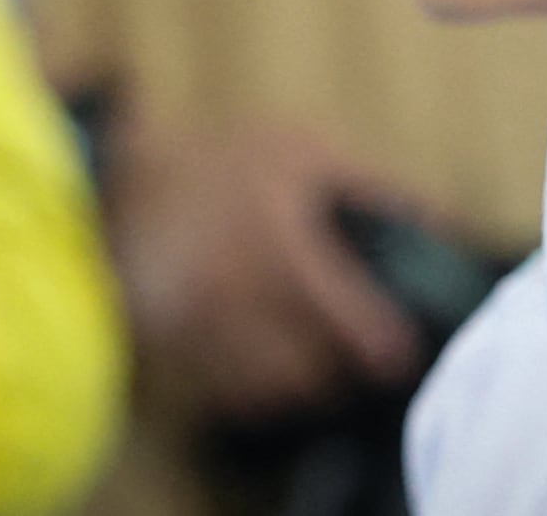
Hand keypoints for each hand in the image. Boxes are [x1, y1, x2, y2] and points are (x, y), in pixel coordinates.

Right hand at [107, 119, 420, 420]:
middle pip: (313, 367)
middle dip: (341, 364)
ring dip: (302, 381)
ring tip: (316, 358)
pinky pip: (229, 394)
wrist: (119, 184)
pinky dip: (258, 388)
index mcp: (278, 246)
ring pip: (272, 390)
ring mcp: (198, 330)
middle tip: (358, 353)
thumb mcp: (299, 152)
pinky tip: (268, 360)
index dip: (382, 343)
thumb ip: (366, 189)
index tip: (400, 353)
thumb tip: (428, 223)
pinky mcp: (171, 352)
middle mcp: (236, 296)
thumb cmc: (219, 164)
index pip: (347, 318)